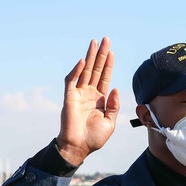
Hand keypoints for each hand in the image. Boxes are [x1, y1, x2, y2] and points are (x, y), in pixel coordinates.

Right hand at [56, 38, 119, 165]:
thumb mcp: (110, 121)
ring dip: (89, 57)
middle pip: (96, 69)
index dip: (108, 64)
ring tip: (94, 42)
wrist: (79, 147)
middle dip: (100, 54)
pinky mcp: (69, 97)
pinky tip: (82, 62)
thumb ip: (114, 105)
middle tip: (105, 39)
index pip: (105, 77)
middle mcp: (89, 93)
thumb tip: (116, 89)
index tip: (112, 52)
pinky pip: (71, 81)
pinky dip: (76, 71)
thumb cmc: (94, 137)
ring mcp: (79, 94)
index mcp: (100, 99)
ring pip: (84, 71)